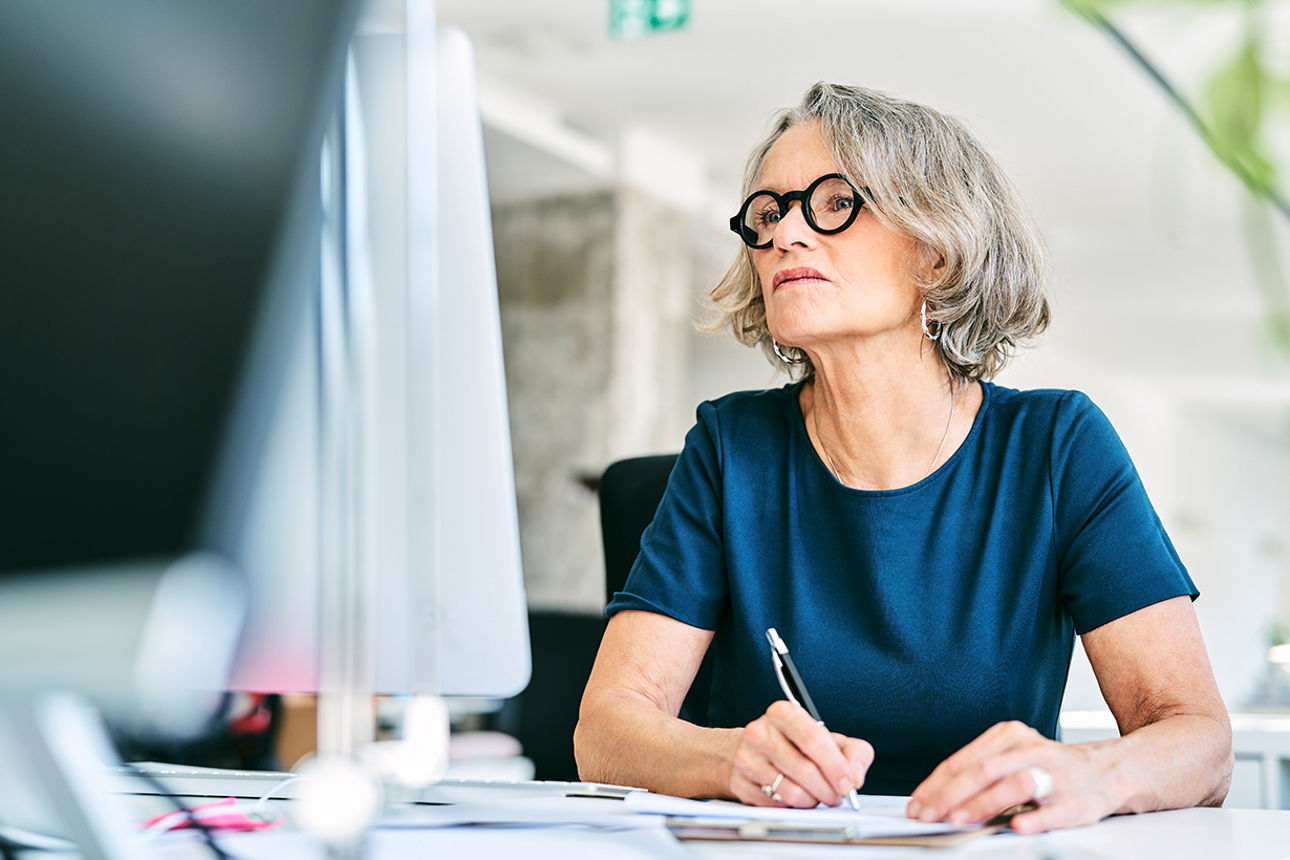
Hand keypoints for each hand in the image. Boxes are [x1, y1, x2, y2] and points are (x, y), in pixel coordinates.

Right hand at [728, 700, 872, 807]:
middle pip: (805, 770)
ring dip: (811, 801)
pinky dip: (792, 807)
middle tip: (835, 796)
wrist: (749, 750)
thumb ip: (852, 751)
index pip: (814, 739)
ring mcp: (746, 758)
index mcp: (783, 713)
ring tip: (815, 795)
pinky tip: (793, 795)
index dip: (835, 766)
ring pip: (791, 792)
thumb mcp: (827, 738)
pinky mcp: (739, 782)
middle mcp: (760, 732)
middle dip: (827, 790)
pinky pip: (776, 805)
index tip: (848, 783)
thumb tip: (855, 774)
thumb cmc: (792, 744)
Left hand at [907, 721, 1115, 832]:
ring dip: (983, 804)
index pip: (963, 761)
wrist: (1104, 772)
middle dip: (949, 796)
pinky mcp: (1075, 802)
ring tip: (959, 819)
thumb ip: (978, 770)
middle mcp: (1030, 750)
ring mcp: (1054, 775)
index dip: (936, 784)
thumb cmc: (1048, 767)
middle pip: (983, 771)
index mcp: (1009, 736)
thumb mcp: (1011, 755)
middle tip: (929, 815)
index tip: (917, 803)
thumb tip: (936, 796)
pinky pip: (1052, 811)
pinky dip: (1033, 819)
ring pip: (1014, 785)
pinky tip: (1015, 826)